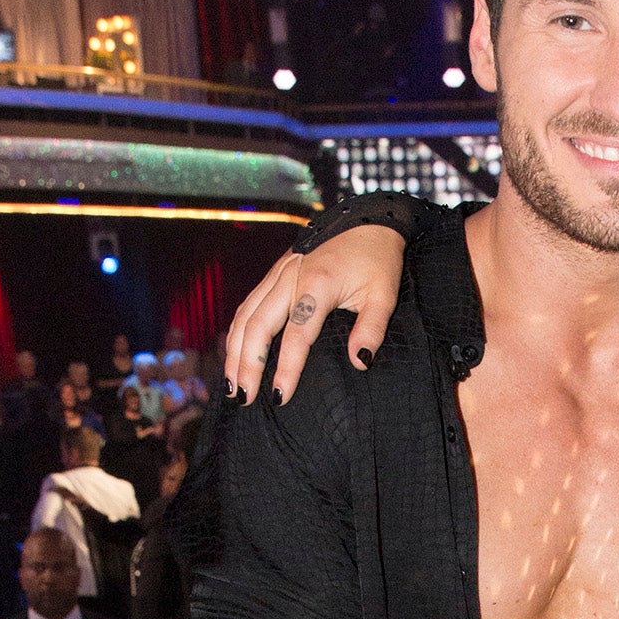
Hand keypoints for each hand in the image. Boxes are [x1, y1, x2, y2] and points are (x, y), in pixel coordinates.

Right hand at [222, 224, 407, 401]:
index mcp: (318, 285)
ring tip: (233, 384)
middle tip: (243, 398)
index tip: (280, 397)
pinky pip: (248, 304)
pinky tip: (234, 352)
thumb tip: (360, 361)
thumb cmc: (377, 260)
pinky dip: (237, 331)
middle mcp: (291, 278)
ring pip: (246, 315)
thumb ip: (372, 329)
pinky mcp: (276, 272)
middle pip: (259, 326)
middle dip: (248, 365)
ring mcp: (279, 273)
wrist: (366, 219)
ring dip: (235, 351)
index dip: (287, 368)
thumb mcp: (384, 294)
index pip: (297, 335)